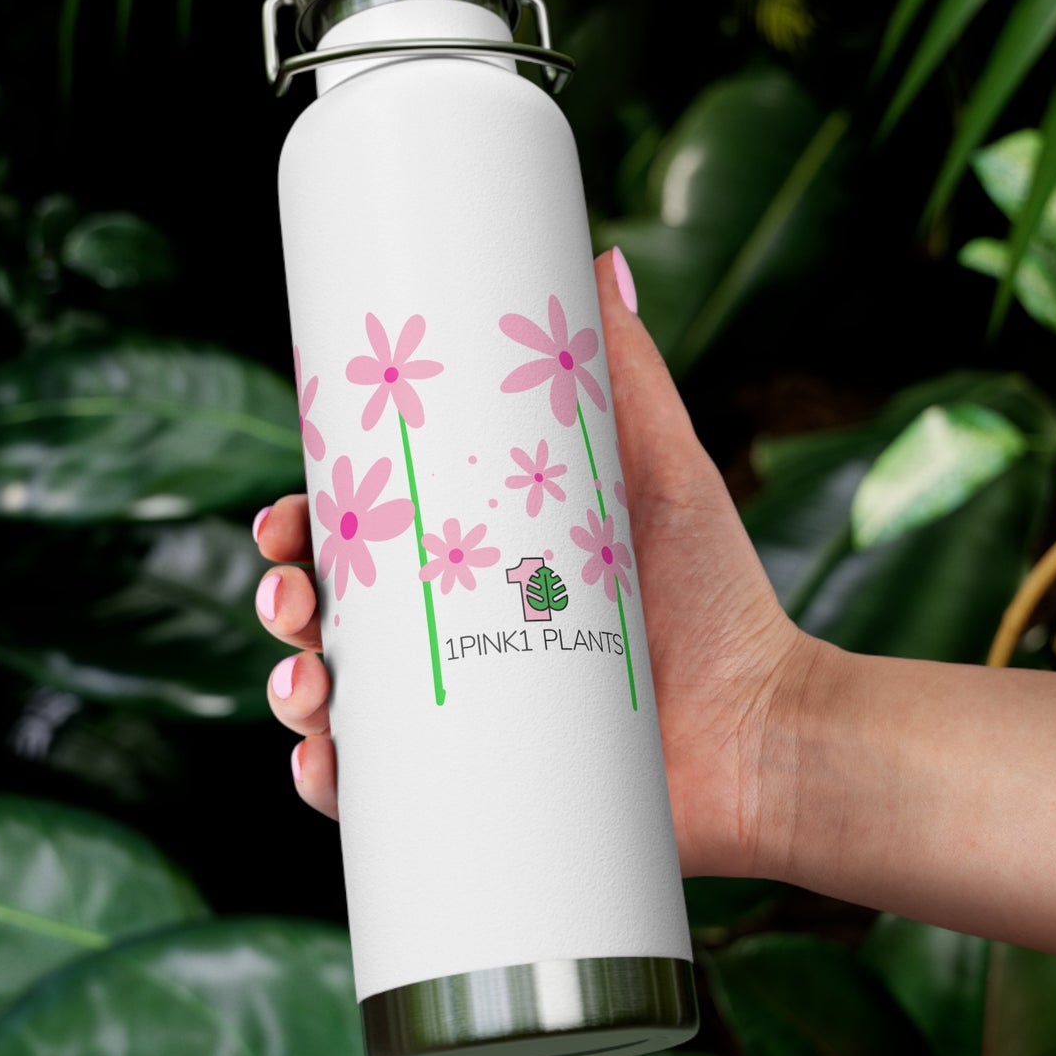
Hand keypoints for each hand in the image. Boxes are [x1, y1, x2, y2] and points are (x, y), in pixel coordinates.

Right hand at [253, 249, 816, 878]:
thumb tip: (598, 255)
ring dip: (290, 691)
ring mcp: (462, 724)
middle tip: (291, 594)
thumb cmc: (720, 598)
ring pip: (336, 706)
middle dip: (286, 601)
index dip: (306, 526)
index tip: (287, 513)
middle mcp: (454, 643)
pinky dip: (328, 786)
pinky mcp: (478, 797)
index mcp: (475, 567)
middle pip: (332, 618)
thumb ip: (628, 370)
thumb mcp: (662, 471)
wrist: (769, 735)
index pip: (363, 540)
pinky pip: (380, 800)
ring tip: (305, 684)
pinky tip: (321, 767)